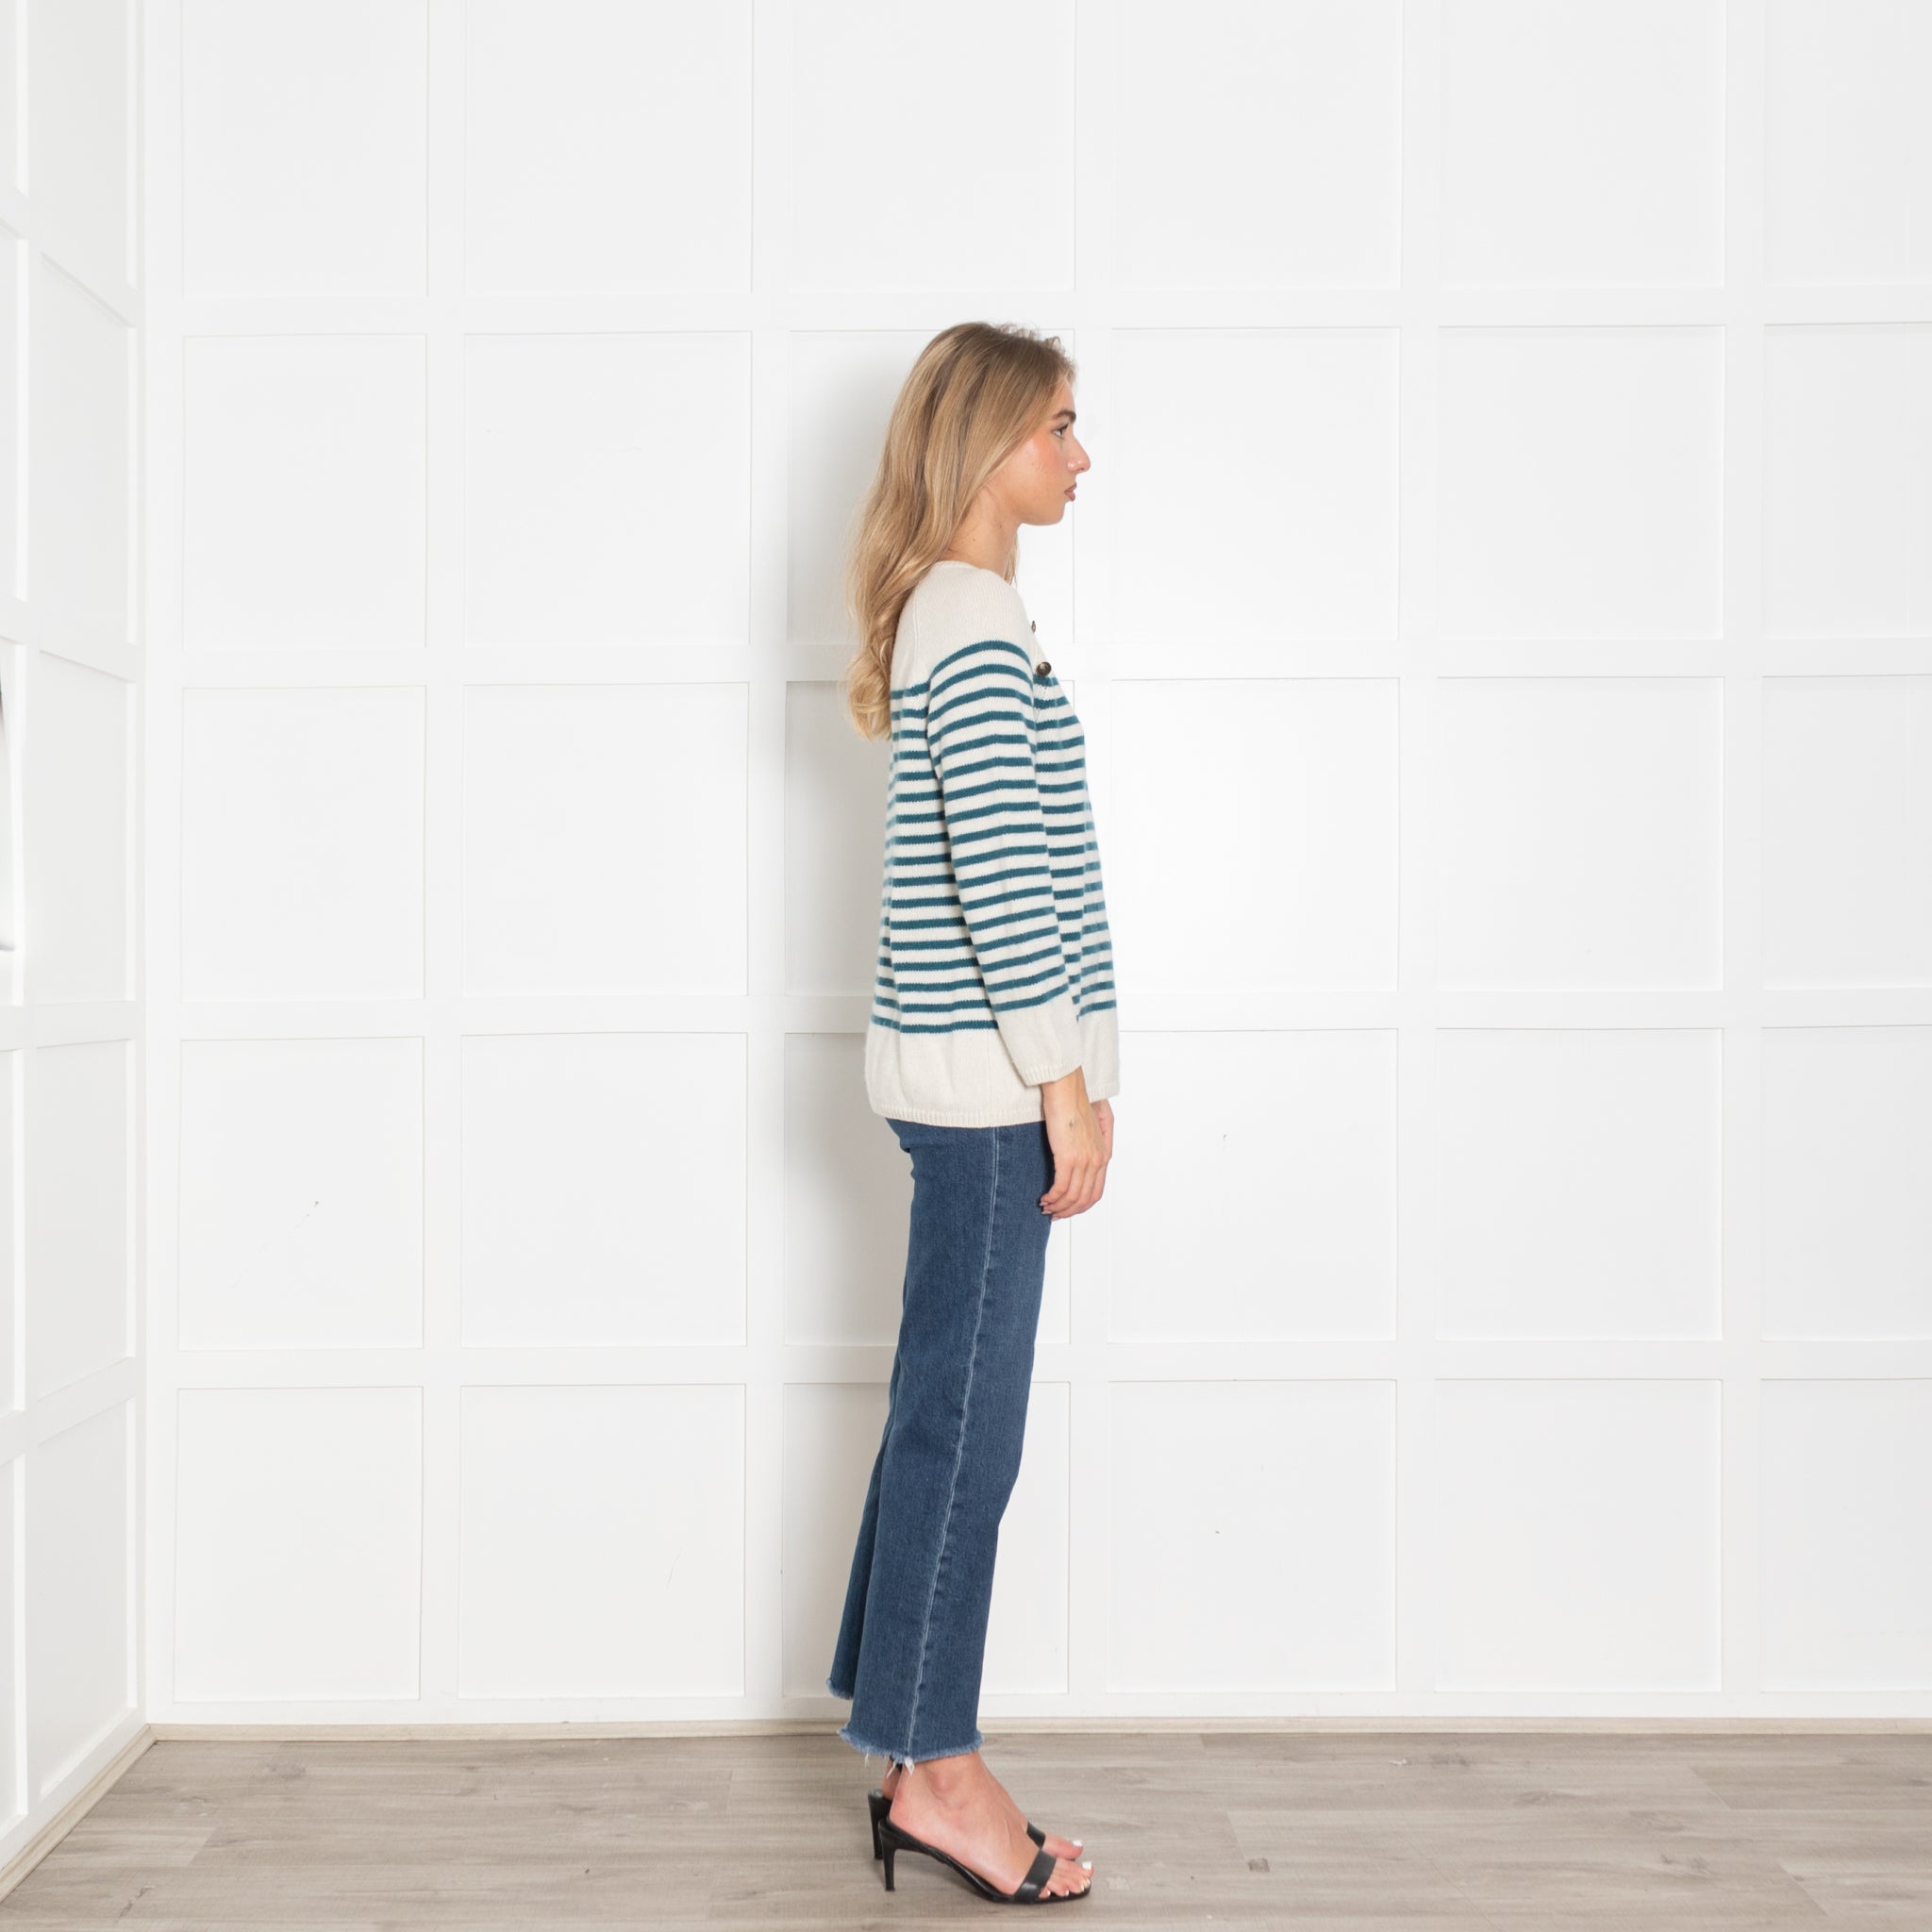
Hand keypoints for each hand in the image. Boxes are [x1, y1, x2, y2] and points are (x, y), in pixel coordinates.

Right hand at [1038, 1069, 1110, 1218]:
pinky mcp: (1068, 1157)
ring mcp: (1084, 1160)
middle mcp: (1096, 1160)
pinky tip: (1044, 1198)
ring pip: (1073, 1196)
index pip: (1096, 1191)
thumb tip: (1078, 1159)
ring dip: (1058, 1207)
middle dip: (1069, 1211)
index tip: (1068, 1208)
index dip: (1081, 1205)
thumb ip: (1089, 1144)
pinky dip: (1052, 1197)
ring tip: (1046, 1207)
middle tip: (1054, 1214)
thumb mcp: (1090, 1126)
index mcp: (1103, 1154)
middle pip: (1085, 1198)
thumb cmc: (1074, 1100)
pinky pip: (1061, 1187)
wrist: (1066, 1088)